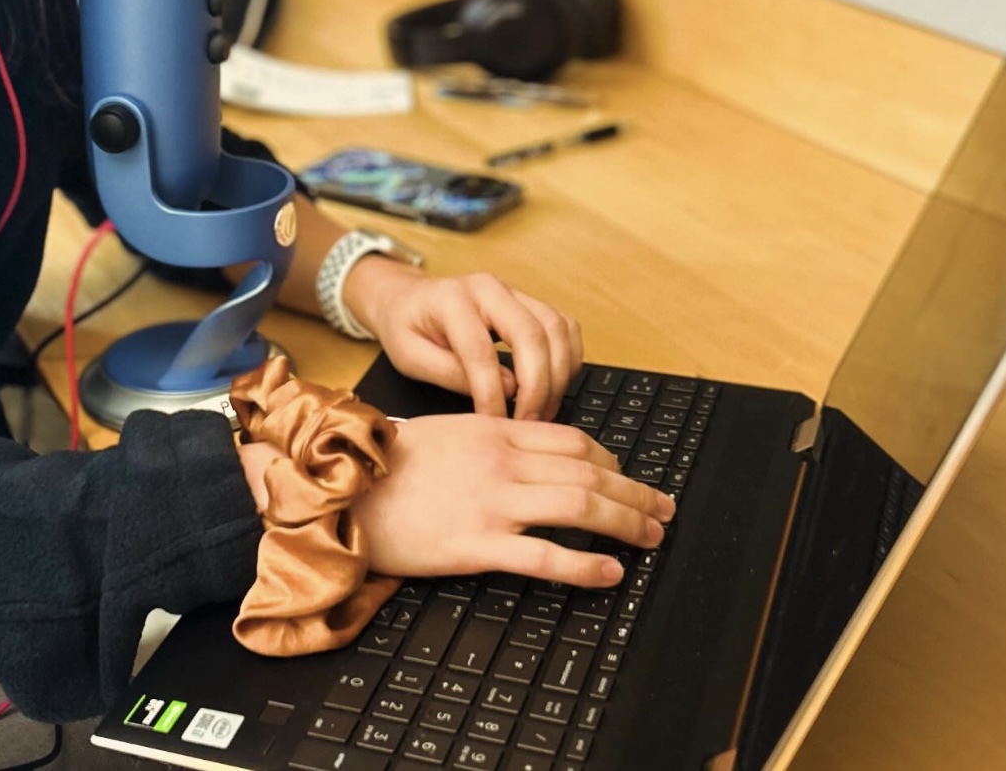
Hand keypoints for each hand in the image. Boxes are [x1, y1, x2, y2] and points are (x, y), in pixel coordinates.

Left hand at [344, 261, 581, 421]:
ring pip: (556, 328)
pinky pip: (565, 327)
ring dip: (558, 375)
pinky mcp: (531, 303)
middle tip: (529, 423)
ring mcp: (514, 292)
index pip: (481, 351)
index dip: (492, 394)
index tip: (495, 425)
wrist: (408, 299)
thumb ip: (451, 373)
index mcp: (451, 299)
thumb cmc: (407, 328)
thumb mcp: (409, 357)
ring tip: (543, 412)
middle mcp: (489, 288)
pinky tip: (555, 387)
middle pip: (532, 333)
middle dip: (537, 386)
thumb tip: (505, 390)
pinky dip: (569, 359)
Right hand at [355, 412, 674, 588]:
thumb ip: (489, 437)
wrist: (343, 486)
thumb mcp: (446, 431)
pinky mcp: (475, 544)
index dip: (611, 460)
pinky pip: (543, 555)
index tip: (627, 477)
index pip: (572, 440)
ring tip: (651, 538)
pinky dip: (584, 565)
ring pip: (577, 506)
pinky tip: (611, 574)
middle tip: (663, 510)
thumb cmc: (386, 463)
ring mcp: (491, 502)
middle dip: (634, 493)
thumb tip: (528, 447)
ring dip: (625, 522)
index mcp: (493, 430)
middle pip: (588, 473)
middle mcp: (501, 461)